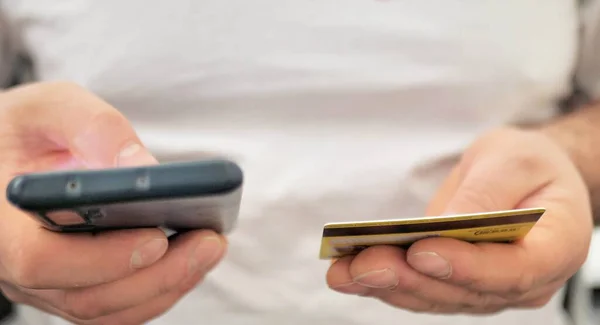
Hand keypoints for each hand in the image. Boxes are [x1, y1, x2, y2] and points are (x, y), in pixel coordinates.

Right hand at [0, 82, 226, 323]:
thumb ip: (91, 128)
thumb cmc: (23, 129)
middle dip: (157, 274)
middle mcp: (15, 264)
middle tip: (210, 242)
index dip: (101, 257)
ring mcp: (44, 284)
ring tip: (210, 248)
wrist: (10, 153)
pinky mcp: (71, 286)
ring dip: (166, 284)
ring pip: (106, 308)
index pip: (39, 260)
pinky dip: (157, 290)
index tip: (157, 236)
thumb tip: (143, 168)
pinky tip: (191, 261)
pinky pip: (116, 307)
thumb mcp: (49, 107)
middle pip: (86, 295)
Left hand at [326, 127, 592, 313]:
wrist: (527, 179)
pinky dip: (384, 282)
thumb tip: (446, 227)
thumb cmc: (529, 165)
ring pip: (436, 297)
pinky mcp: (458, 285)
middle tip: (363, 266)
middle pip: (465, 292)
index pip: (513, 270)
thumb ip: (485, 194)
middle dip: (409, 279)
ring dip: (386, 285)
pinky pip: (422, 289)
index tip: (421, 251)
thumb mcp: (513, 159)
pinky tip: (348, 273)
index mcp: (557, 246)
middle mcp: (525, 280)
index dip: (466, 266)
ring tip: (343, 272)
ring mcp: (489, 289)